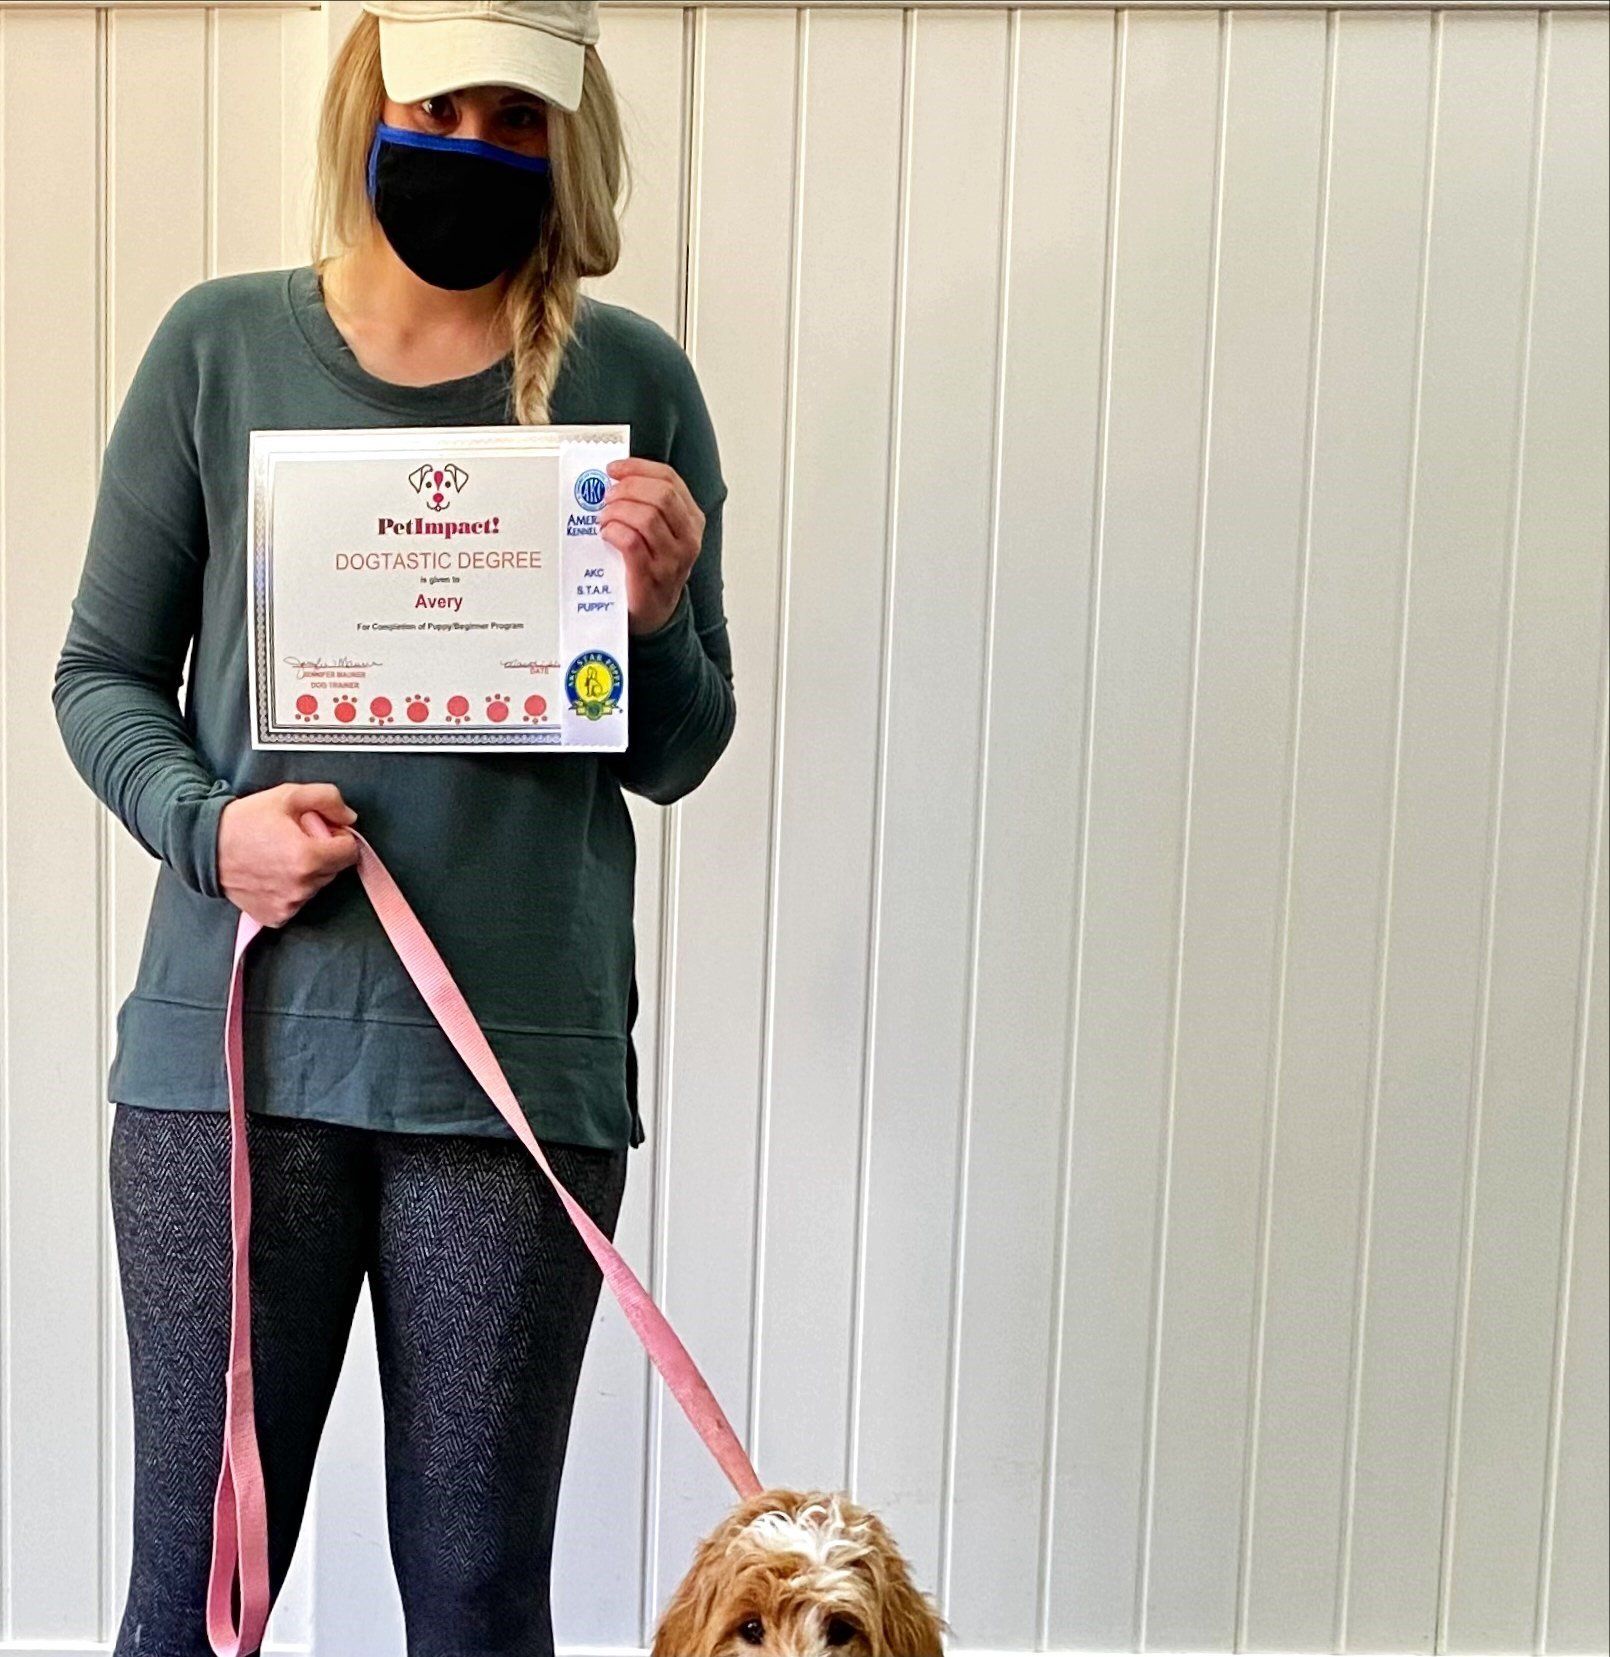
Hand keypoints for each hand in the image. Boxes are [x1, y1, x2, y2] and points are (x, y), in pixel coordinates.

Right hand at [218, 782, 359, 927]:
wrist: (204, 847)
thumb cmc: (244, 821)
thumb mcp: (288, 795)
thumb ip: (328, 800)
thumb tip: (350, 817)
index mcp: (308, 858)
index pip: (350, 852)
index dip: (339, 837)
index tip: (321, 831)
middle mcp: (301, 887)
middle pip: (335, 869)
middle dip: (323, 853)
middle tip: (296, 839)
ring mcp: (288, 905)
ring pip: (317, 886)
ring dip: (308, 872)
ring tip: (280, 855)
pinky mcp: (275, 916)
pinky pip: (298, 902)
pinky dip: (292, 889)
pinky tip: (273, 874)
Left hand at [596, 457, 704, 635]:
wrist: (654, 614)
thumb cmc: (654, 570)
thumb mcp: (663, 534)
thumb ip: (649, 505)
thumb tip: (616, 478)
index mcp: (692, 521)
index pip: (670, 480)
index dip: (638, 468)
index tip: (614, 469)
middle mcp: (688, 539)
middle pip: (661, 495)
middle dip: (627, 489)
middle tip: (607, 497)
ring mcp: (672, 560)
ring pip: (646, 517)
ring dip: (617, 511)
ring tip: (605, 518)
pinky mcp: (651, 576)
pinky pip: (631, 542)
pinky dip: (614, 531)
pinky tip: (606, 534)